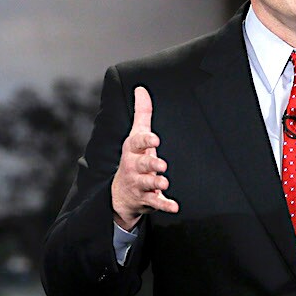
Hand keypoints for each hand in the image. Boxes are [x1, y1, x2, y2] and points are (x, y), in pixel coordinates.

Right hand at [111, 86, 178, 230]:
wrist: (120, 193)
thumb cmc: (134, 158)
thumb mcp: (136, 136)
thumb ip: (142, 113)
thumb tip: (141, 89)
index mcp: (133, 150)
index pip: (137, 143)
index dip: (146, 140)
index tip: (155, 138)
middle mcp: (134, 167)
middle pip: (142, 164)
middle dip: (151, 164)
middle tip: (161, 165)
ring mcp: (140, 183)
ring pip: (148, 184)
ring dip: (156, 184)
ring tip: (164, 183)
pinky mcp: (147, 199)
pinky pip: (156, 203)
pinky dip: (165, 205)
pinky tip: (175, 206)